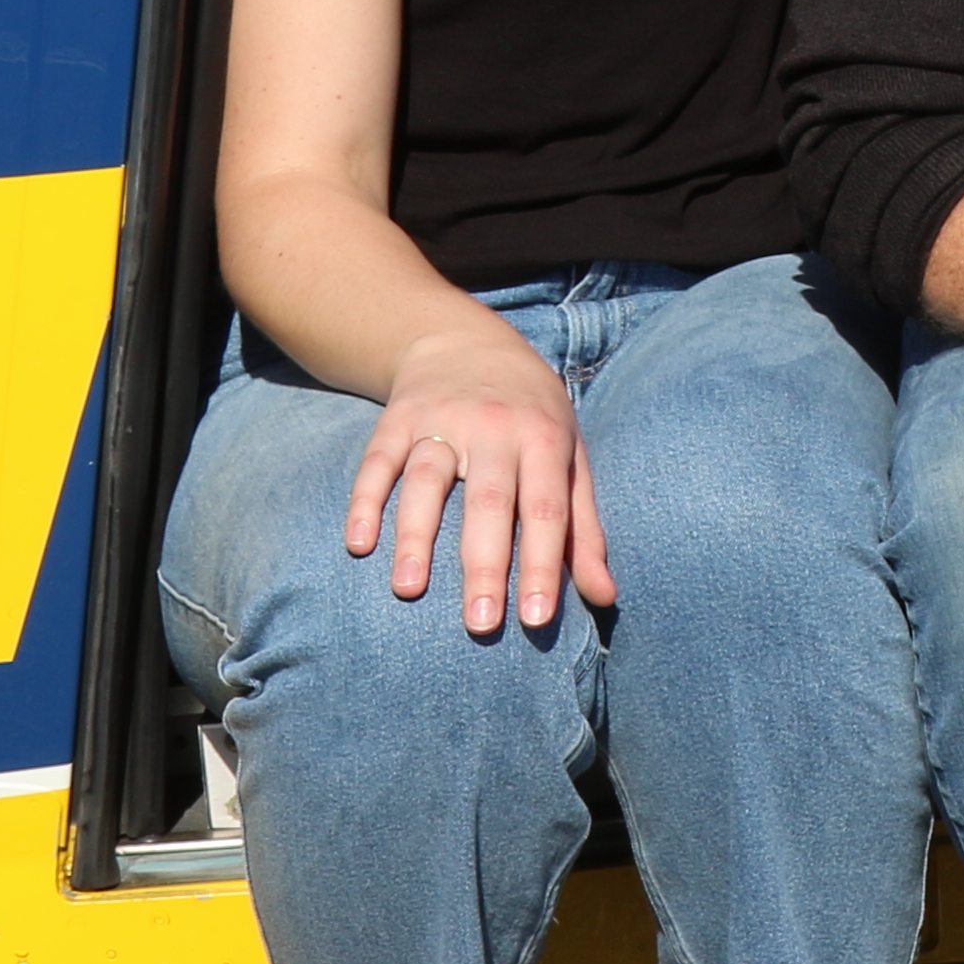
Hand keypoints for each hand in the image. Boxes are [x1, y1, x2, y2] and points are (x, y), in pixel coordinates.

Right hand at [345, 321, 608, 635]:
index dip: (544, 564)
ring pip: (427, 480)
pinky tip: (359, 544)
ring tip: (409, 590)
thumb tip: (604, 597)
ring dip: (417, 536)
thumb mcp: (570, 458)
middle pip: (487, 502)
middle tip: (480, 624)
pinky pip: (378, 460)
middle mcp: (494, 427)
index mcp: (544, 439)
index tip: (538, 619)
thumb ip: (584, 529)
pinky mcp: (398, 417)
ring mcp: (442, 420)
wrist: (468, 340)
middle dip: (485, 565)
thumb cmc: (533, 415)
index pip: (545, 510)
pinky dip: (365, 501)